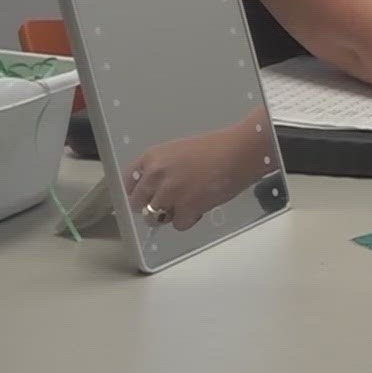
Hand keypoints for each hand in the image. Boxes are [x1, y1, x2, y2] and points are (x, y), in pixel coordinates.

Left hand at [124, 109, 275, 230]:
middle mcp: (155, 175)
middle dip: (152, 206)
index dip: (139, 192)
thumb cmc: (218, 147)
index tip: (146, 197)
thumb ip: (164, 168)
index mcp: (152, 157)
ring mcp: (170, 193)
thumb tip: (158, 189)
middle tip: (170, 204)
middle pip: (138, 204)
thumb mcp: (181, 151)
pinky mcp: (186, 208)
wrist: (241, 151)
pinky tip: (201, 208)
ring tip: (189, 205)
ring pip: (155, 218)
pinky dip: (190, 220)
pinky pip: (179, 225)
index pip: (130, 182)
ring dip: (170, 215)